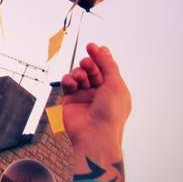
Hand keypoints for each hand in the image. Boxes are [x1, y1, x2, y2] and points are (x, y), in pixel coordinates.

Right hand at [61, 43, 130, 181]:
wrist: (94, 135)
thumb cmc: (110, 113)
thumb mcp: (115, 85)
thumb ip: (108, 65)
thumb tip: (102, 49)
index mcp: (114, 89)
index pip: (105, 68)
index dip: (99, 56)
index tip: (91, 46)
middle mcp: (99, 92)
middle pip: (91, 70)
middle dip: (88, 64)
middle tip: (87, 64)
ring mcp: (85, 96)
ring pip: (79, 75)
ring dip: (78, 72)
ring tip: (80, 76)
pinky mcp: (70, 100)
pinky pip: (68, 84)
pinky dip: (68, 80)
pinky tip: (72, 82)